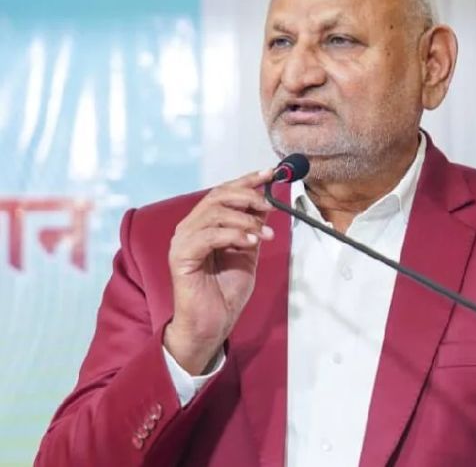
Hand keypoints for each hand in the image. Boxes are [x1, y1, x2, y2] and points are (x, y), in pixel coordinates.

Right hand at [164, 169, 274, 374]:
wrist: (211, 325)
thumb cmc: (225, 292)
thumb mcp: (247, 253)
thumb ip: (251, 228)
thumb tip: (266, 204)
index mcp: (204, 224)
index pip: (224, 192)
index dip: (247, 180)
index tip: (270, 174)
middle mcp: (190, 228)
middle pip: (218, 196)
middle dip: (248, 196)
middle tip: (270, 206)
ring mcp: (182, 241)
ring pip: (215, 213)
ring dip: (246, 219)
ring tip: (264, 234)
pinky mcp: (181, 257)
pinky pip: (208, 236)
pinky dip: (234, 235)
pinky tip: (251, 242)